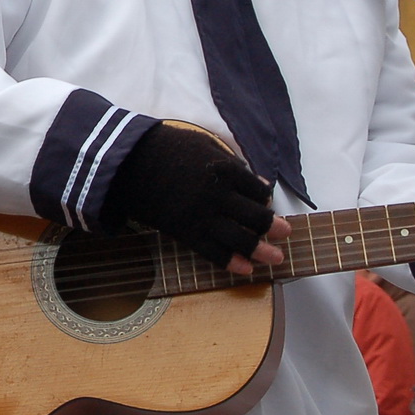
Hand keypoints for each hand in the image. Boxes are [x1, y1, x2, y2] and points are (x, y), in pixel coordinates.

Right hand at [104, 120, 287, 275]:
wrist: (128, 162)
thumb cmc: (166, 148)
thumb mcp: (204, 145)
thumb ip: (233, 163)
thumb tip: (258, 181)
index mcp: (226, 170)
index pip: (258, 189)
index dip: (265, 199)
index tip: (266, 204)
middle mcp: (219, 195)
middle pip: (255, 217)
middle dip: (272, 228)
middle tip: (285, 234)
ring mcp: (202, 215)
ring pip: (239, 238)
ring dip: (261, 250)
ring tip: (275, 258)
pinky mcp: (185, 230)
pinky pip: (213, 251)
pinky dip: (231, 262)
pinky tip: (245, 270)